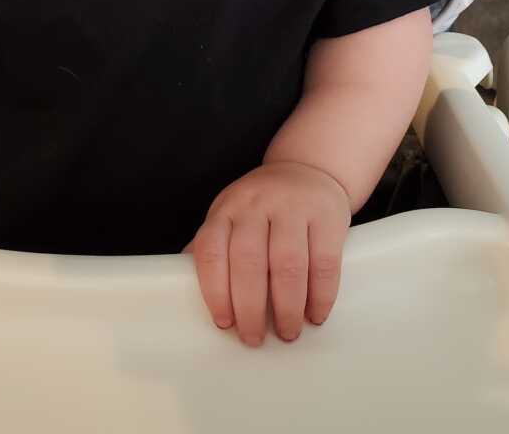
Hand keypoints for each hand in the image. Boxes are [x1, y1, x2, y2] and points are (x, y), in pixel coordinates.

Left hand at [182, 162, 350, 345]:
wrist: (308, 169)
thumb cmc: (263, 205)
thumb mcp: (230, 215)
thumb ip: (214, 247)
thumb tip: (181, 286)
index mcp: (227, 208)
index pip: (211, 250)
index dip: (214, 291)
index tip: (224, 323)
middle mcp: (256, 205)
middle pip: (249, 261)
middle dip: (250, 308)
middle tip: (254, 338)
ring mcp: (293, 208)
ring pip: (287, 264)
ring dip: (287, 307)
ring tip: (287, 332)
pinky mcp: (327, 216)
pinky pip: (323, 263)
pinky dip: (320, 296)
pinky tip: (314, 315)